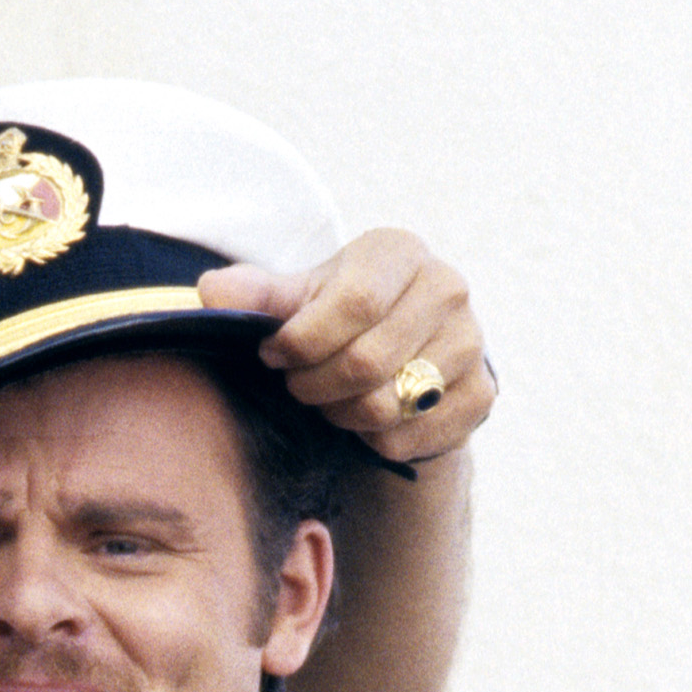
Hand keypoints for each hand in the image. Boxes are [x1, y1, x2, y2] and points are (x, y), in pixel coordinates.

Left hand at [192, 228, 494, 468]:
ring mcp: (471, 343)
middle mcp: (448, 288)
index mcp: (400, 252)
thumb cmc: (340, 319)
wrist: (403, 357)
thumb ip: (258, 295)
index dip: (303, 342)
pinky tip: (366, 420)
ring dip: (342, 414)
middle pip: (368, 361)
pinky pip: (410, 436)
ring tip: (331, 401)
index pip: (353, 304)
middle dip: (316, 386)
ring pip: (388, 404)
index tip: (276, 355)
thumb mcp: (299, 299)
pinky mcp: (482, 394)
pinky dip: (375, 440)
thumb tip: (210, 291)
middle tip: (300, 387)